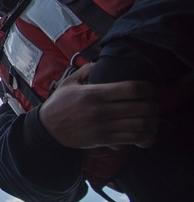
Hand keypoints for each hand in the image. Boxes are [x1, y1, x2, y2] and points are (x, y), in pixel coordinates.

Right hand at [39, 64, 158, 149]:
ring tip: (152, 118)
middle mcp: (100, 110)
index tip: (151, 89)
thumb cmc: (59, 104)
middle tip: (154, 103)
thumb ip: (86, 70)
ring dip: (152, 121)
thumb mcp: (69, 83)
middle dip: (154, 105)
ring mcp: (103, 126)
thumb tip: (102, 61)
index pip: (131, 89)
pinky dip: (145, 136)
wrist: (47, 129)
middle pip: (141, 107)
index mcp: (94, 93)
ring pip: (140, 125)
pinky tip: (145, 132)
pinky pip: (132, 139)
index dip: (148, 88)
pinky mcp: (103, 140)